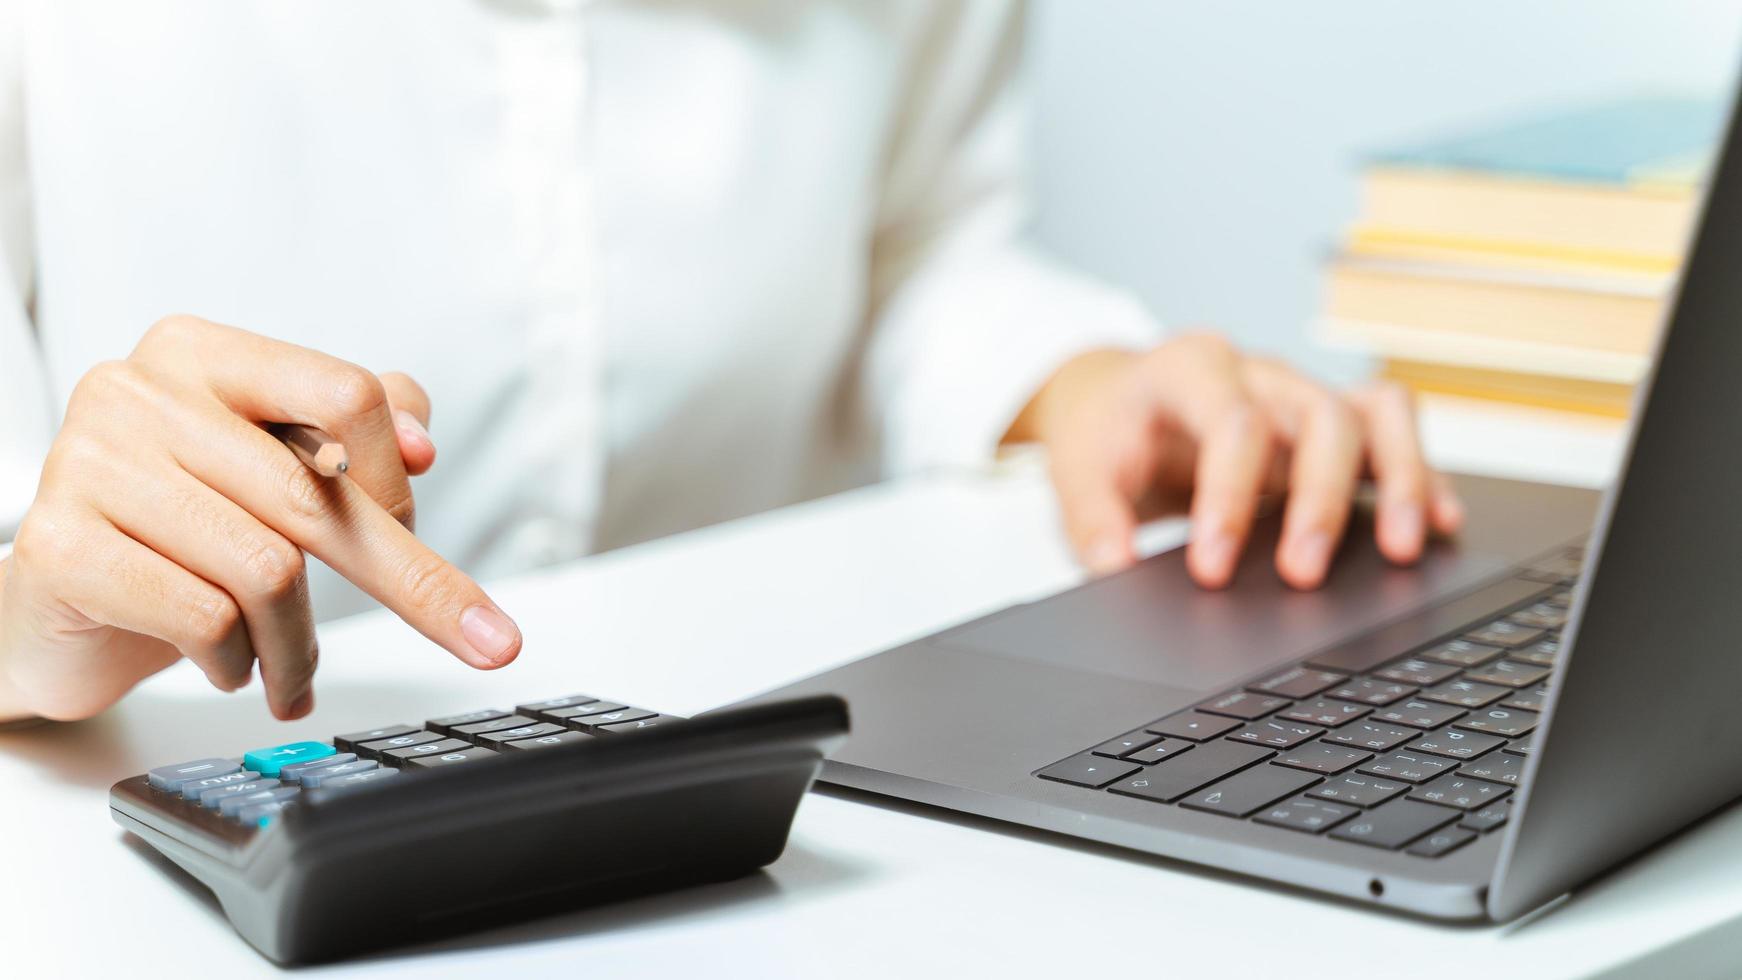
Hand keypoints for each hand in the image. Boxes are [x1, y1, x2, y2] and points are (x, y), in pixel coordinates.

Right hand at [0, 315, 520, 722]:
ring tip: (292, 672)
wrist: (51, 608)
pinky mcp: (61, 548)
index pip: (345, 393)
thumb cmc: (176, 530)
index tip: (411, 529)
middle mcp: (139, 391)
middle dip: (408, 582)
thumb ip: (354, 432)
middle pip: (318, 493)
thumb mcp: (272, 467)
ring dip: (300, 645)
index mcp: (202, 354)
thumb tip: (420, 442)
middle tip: (483, 641)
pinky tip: (227, 665)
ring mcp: (90, 463)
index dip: (393, 476)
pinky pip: (205, 619)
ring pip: (268, 569)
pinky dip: (239, 662)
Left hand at [1005, 334, 1463, 589]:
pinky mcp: (1331, 419)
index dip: (1229, 498)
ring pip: (1375, 413)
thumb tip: (1114, 569)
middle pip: (1319, 416)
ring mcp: (1302, 392)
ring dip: (1400, 480)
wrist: (1118, 399)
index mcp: (1188, 370)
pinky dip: (1422, 474)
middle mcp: (1257, 373)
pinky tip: (1439, 523)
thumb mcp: (1078, 471)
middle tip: (1302, 576)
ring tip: (1405, 548)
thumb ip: (1092, 521)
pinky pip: (1393, 430)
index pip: (1231, 423)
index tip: (1212, 571)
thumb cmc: (1107, 434)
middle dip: (1319, 500)